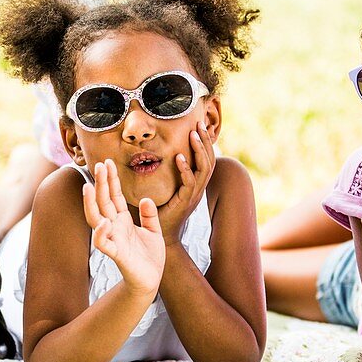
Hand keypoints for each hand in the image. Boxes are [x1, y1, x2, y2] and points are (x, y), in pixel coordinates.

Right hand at [83, 159, 165, 295]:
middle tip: (99, 164)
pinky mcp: (117, 255)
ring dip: (91, 204)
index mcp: (122, 220)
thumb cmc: (149, 256)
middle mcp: (114, 228)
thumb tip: (146, 199)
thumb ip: (149, 215)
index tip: (107, 162)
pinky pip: (104, 244)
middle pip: (103, 202)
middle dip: (101, 184)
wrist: (151, 280)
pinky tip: (104, 223)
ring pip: (96, 219)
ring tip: (89, 187)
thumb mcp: (153, 230)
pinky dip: (102, 234)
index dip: (110, 180)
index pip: (113, 196)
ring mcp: (113, 240)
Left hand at [156, 121, 214, 244]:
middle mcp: (198, 188)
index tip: (198, 125)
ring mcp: (194, 196)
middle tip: (199, 123)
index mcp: (195, 184)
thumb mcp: (164, 189)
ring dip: (199, 150)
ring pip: (203, 169)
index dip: (204, 142)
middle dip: (205, 141)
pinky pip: (189, 183)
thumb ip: (163, 173)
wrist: (162, 237)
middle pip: (209, 160)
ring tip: (193, 134)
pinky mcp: (185, 202)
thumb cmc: (160, 213)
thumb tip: (151, 154)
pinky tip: (179, 157)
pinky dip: (185, 169)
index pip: (205, 159)